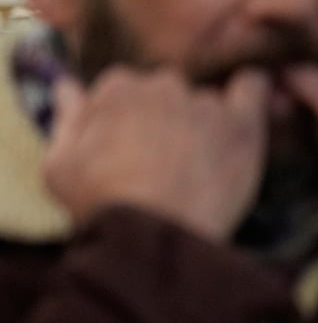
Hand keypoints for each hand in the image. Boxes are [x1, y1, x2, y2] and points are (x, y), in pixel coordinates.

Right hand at [43, 67, 269, 240]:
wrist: (150, 235)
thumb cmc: (101, 205)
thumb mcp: (59, 165)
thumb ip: (67, 120)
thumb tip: (69, 87)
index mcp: (116, 90)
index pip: (125, 87)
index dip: (128, 118)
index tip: (132, 146)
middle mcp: (162, 87)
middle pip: (168, 92)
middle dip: (166, 119)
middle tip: (166, 162)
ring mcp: (204, 103)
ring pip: (207, 102)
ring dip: (205, 122)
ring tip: (200, 167)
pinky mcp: (241, 124)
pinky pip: (253, 88)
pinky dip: (251, 93)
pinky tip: (245, 112)